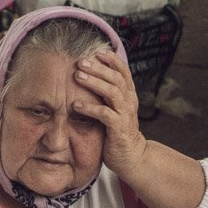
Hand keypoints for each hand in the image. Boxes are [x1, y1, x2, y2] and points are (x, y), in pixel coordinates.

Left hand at [73, 51, 146, 179]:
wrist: (131, 157)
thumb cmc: (117, 132)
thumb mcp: (114, 109)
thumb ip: (106, 94)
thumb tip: (88, 76)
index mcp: (129, 94)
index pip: (123, 70)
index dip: (110, 59)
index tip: (96, 51)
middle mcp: (129, 101)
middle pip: (116, 77)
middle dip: (98, 67)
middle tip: (80, 61)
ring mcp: (125, 114)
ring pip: (112, 92)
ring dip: (94, 82)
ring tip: (77, 76)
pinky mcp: (118, 128)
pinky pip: (104, 114)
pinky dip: (90, 108)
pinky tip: (76, 105)